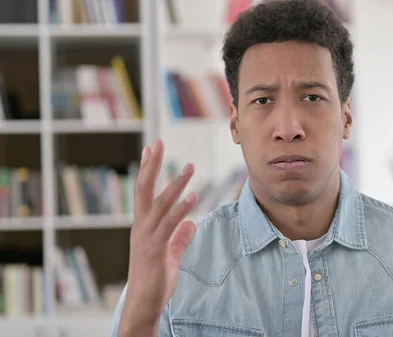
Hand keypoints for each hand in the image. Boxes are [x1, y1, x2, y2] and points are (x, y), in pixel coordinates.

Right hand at [119, 140, 197, 336]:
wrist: (144, 302)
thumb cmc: (155, 279)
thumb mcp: (170, 255)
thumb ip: (179, 238)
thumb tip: (191, 225)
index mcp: (143, 225)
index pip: (143, 191)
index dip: (147, 169)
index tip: (151, 148)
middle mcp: (141, 226)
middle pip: (144, 189)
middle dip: (152, 165)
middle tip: (159, 143)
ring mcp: (147, 237)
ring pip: (160, 203)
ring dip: (176, 184)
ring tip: (190, 167)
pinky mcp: (156, 248)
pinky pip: (169, 224)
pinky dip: (182, 209)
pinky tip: (194, 196)